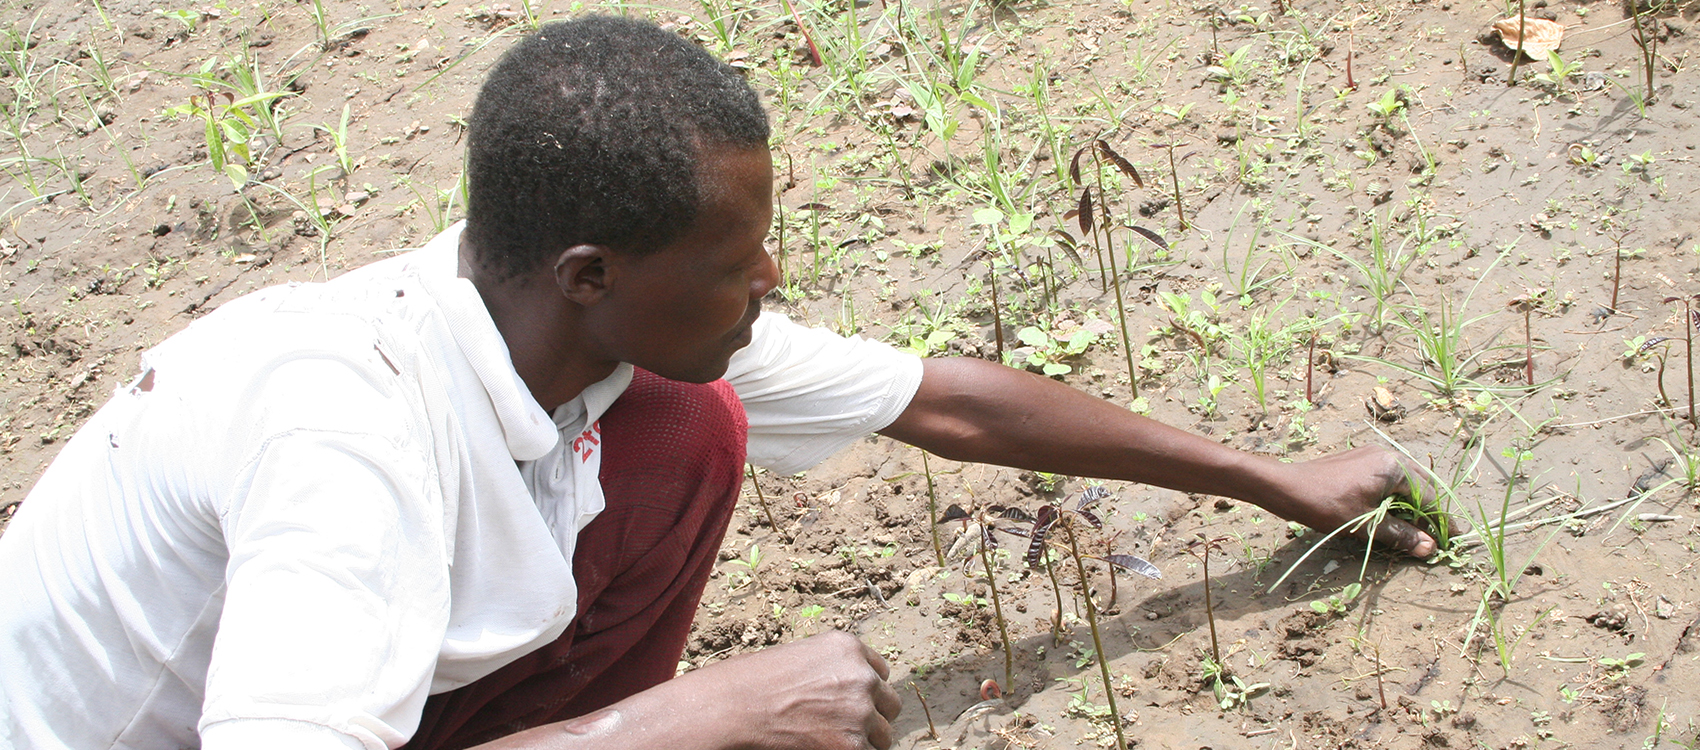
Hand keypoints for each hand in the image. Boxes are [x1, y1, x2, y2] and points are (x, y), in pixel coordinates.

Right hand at [689, 631, 900, 749]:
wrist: (734, 708)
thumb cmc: (753, 684)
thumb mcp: (799, 658)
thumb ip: (832, 669)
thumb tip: (850, 693)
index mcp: (849, 648)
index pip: (880, 673)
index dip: (864, 691)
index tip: (848, 703)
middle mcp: (862, 676)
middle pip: (889, 704)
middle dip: (872, 716)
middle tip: (842, 727)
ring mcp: (861, 711)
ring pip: (883, 735)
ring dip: (863, 740)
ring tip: (828, 740)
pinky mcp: (854, 745)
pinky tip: (825, 749)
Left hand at [1259, 446, 1437, 557]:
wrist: (1286, 486)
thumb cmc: (1325, 504)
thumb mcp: (1365, 524)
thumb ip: (1399, 535)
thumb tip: (1429, 548)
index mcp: (1394, 467)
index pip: (1428, 496)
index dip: (1439, 521)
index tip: (1451, 539)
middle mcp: (1388, 454)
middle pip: (1421, 485)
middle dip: (1429, 511)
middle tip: (1436, 536)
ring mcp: (1373, 454)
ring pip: (1405, 481)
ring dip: (1413, 504)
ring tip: (1417, 528)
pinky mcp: (1360, 459)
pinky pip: (1389, 477)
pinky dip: (1396, 495)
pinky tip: (1394, 512)